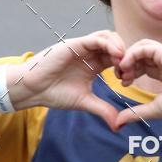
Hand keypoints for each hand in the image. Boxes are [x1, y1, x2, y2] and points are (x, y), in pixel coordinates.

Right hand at [9, 30, 124, 129]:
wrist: (34, 89)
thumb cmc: (54, 93)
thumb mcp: (84, 102)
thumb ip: (102, 110)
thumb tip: (118, 125)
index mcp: (94, 65)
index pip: (117, 58)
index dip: (126, 67)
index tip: (127, 81)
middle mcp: (89, 53)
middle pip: (116, 44)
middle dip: (126, 55)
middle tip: (127, 71)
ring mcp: (82, 47)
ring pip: (108, 36)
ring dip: (119, 47)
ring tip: (122, 63)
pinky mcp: (75, 44)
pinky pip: (96, 38)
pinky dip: (108, 44)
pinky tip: (115, 55)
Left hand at [114, 39, 161, 126]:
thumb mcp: (153, 109)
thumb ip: (135, 113)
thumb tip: (118, 123)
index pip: (142, 66)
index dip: (130, 72)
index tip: (124, 83)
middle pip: (139, 56)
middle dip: (126, 65)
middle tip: (120, 77)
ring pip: (141, 47)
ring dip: (128, 57)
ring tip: (122, 70)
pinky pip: (144, 47)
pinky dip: (132, 54)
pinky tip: (126, 65)